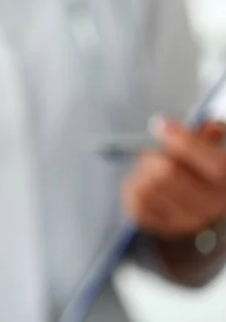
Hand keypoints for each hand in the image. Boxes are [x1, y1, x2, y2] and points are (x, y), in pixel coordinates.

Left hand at [123, 116, 225, 237]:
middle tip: (153, 153)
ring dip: (142, 172)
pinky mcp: (163, 226)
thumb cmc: (204, 172)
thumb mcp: (211, 151)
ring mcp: (188, 220)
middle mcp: (213, 206)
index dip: (185, 141)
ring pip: (148, 187)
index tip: (160, 123)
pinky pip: (136, 203)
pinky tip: (143, 183)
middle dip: (154, 156)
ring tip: (149, 169)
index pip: (215, 166)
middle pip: (169, 173)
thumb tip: (211, 127)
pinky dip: (133, 188)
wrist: (199, 208)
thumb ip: (208, 137)